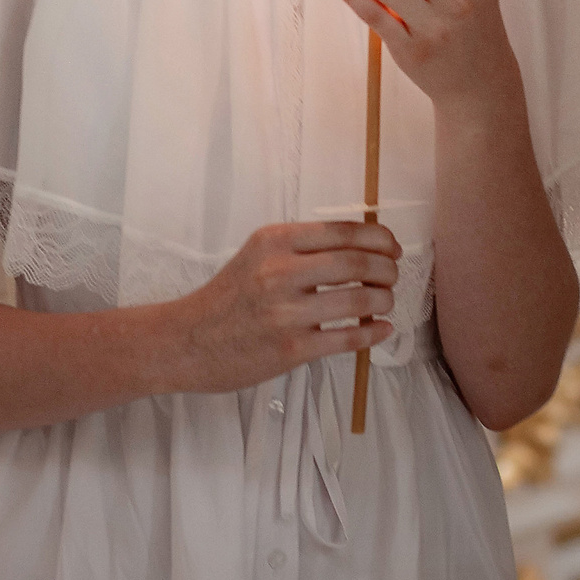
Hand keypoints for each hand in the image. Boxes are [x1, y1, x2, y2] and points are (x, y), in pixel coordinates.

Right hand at [170, 221, 398, 394]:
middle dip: (387, 269)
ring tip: (385, 302)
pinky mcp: (290, 348)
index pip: (342, 231)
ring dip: (384, 300)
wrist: (186, 341)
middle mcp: (280, 270)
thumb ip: (301, 248)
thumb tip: (362, 245)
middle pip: (357, 262)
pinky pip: (347, 338)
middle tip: (392, 276)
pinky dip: (373, 332)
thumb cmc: (228, 297)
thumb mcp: (258, 255)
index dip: (379, 238)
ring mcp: (285, 311)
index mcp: (274, 240)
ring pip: (358, 299)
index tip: (393, 248)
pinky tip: (381, 329)